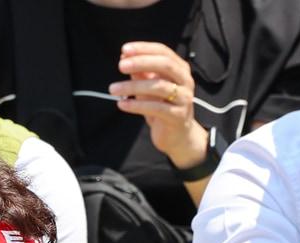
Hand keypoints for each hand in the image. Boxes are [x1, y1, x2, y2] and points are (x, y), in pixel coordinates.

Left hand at [111, 41, 209, 170]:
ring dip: (133, 86)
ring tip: (113, 89)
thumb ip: (140, 72)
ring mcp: (184, 99)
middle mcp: (185, 81)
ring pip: (159, 87)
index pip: (162, 51)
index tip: (124, 50)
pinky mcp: (178, 116)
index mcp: (180, 69)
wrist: (177, 136)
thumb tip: (125, 57)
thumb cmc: (162, 106)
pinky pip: (155, 108)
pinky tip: (122, 104)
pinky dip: (136, 105)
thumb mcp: (149, 86)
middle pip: (165, 64)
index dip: (143, 48)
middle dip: (141, 62)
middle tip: (121, 66)